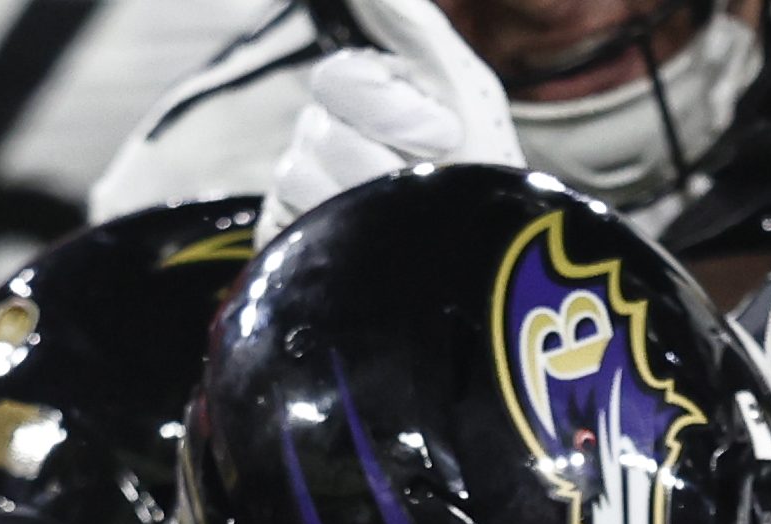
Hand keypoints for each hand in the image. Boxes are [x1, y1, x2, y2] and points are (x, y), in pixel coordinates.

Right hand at [259, 26, 516, 238]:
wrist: (482, 254)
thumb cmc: (480, 167)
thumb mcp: (462, 86)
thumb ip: (410, 23)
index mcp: (355, 88)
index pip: (339, 80)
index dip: (396, 115)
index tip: (446, 137)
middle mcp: (320, 129)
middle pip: (320, 134)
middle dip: (388, 165)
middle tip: (432, 183)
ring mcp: (302, 182)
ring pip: (300, 180)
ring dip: (368, 206)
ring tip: (407, 220)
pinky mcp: (291, 234)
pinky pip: (288, 228)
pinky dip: (337, 239)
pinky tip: (372, 243)